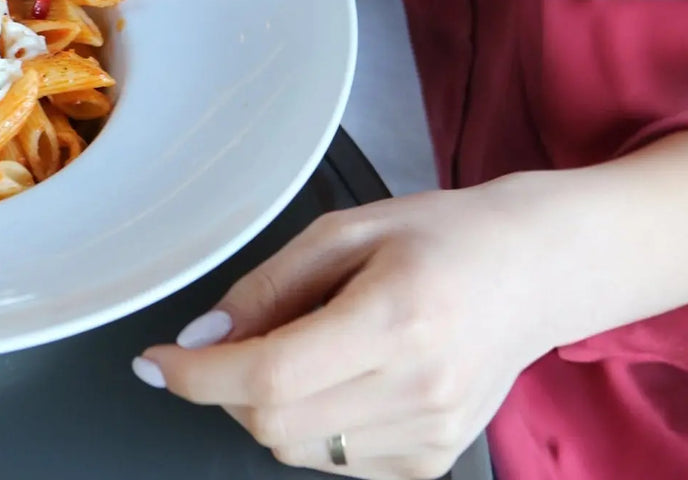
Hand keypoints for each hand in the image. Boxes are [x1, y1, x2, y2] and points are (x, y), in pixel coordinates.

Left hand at [133, 185, 555, 478]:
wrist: (534, 272)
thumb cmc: (443, 237)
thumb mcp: (345, 230)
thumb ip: (267, 286)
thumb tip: (202, 337)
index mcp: (396, 319)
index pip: (269, 375)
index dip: (196, 375)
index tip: (153, 361)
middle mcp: (420, 388)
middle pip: (273, 423)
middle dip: (224, 386)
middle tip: (233, 336)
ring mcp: (433, 434)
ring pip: (296, 447)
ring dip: (267, 403)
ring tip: (307, 342)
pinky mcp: (435, 461)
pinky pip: (334, 459)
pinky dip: (310, 422)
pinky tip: (338, 373)